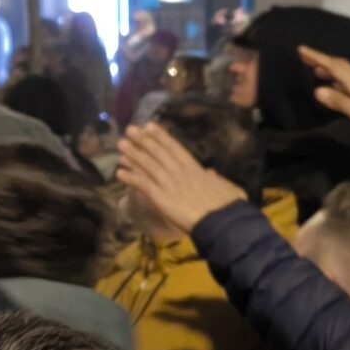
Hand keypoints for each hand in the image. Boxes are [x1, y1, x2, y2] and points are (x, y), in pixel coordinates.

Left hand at [118, 122, 246, 234]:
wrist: (223, 223)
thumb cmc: (229, 207)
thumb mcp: (228, 188)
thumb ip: (217, 179)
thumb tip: (210, 173)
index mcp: (196, 170)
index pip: (176, 149)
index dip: (161, 137)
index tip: (150, 126)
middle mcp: (180, 173)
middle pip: (158, 153)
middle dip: (143, 140)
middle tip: (129, 129)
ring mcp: (170, 185)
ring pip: (148, 166)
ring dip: (133, 155)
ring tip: (120, 145)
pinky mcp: (162, 199)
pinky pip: (143, 185)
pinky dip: (131, 177)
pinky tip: (119, 172)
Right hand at [298, 46, 349, 140]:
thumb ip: (339, 102)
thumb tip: (317, 90)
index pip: (334, 66)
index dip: (317, 57)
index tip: (301, 49)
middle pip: (339, 64)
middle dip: (321, 58)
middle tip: (304, 56)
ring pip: (344, 70)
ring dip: (329, 66)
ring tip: (314, 67)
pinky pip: (347, 77)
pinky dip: (336, 75)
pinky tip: (333, 82)